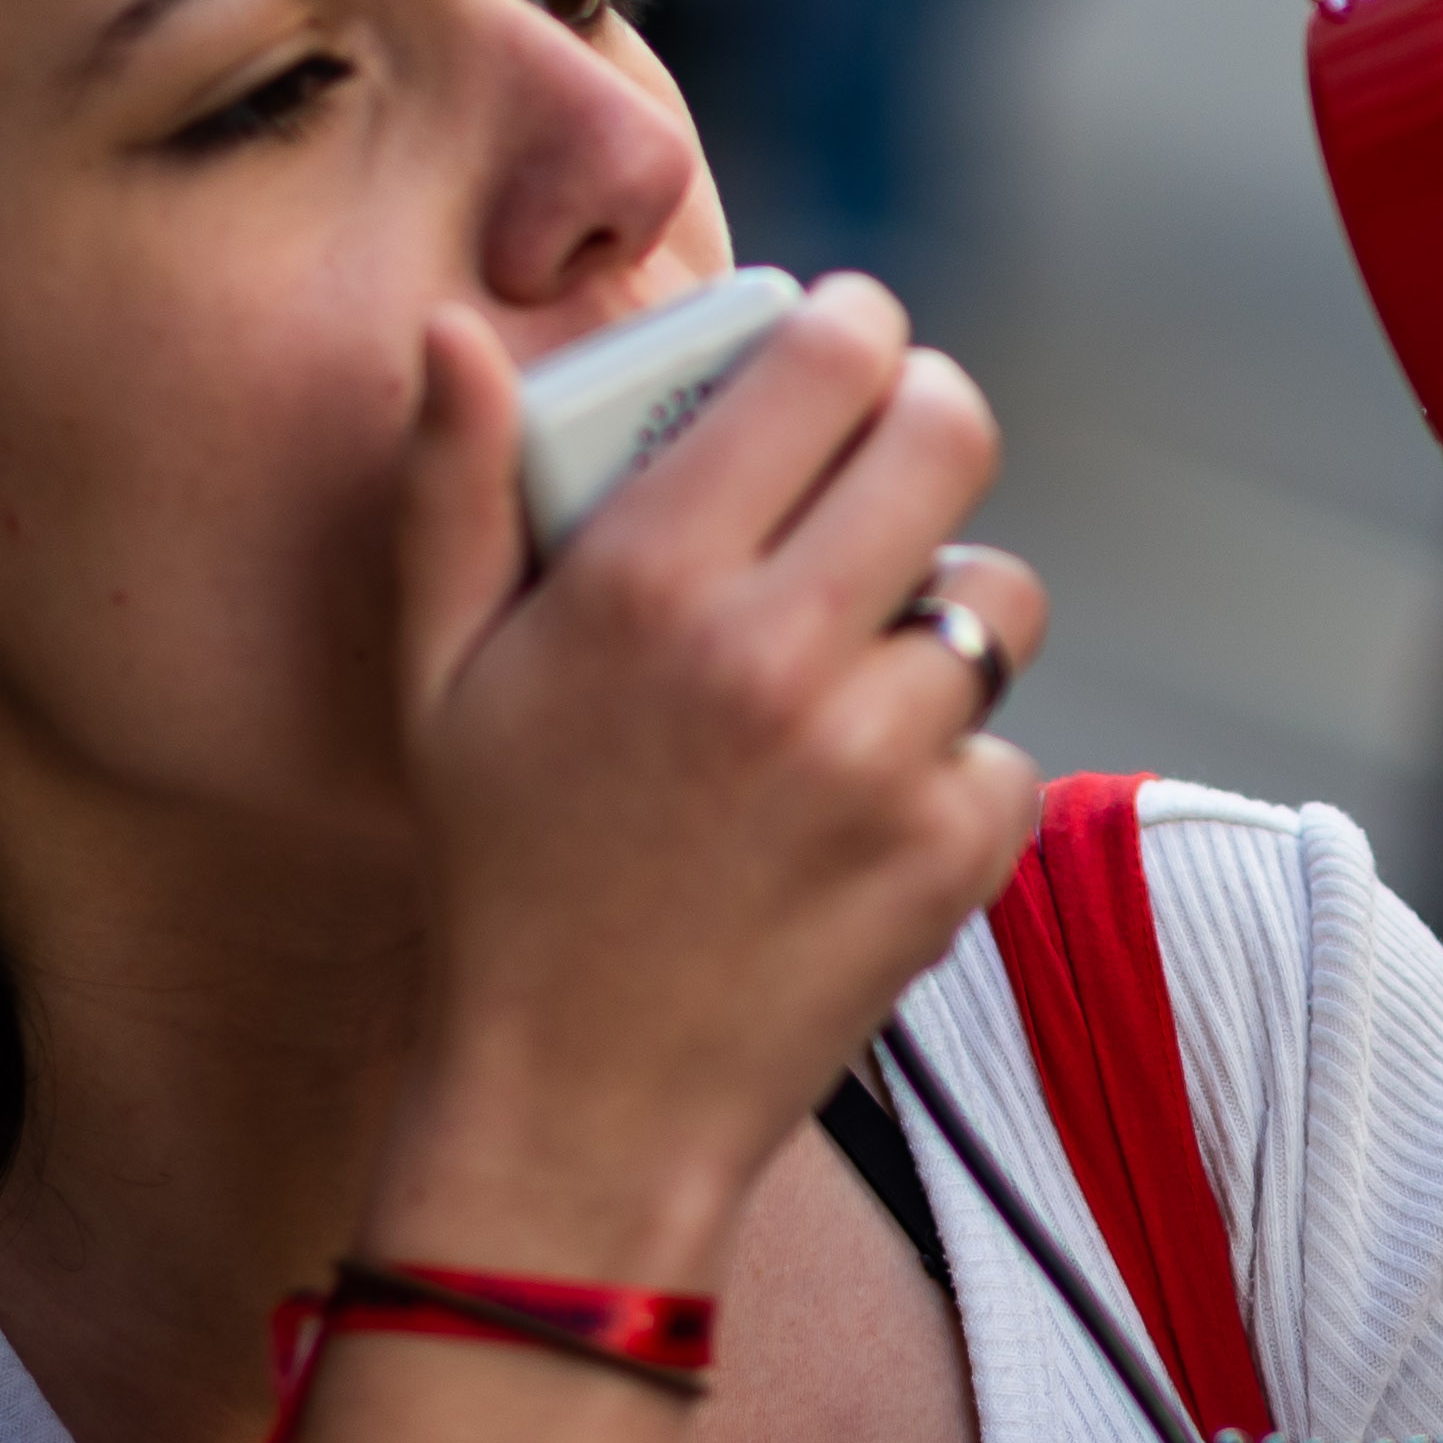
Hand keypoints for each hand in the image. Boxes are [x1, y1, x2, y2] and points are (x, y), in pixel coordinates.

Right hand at [382, 276, 1044, 1266]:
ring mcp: (878, 757)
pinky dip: (952, 766)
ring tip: (858, 666)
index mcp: (648, 579)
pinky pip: (1005, 742)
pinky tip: (861, 805)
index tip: (845, 350)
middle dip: (927, 428)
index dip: (857, 331)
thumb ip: (452, 490)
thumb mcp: (437, 678)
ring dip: (945, 613)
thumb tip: (460, 332)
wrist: (579, 1110)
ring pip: (997, 597)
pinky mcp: (951, 852)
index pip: (833, 360)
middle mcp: (774, 652)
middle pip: (951, 435)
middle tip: (890, 465)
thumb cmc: (503, 877)